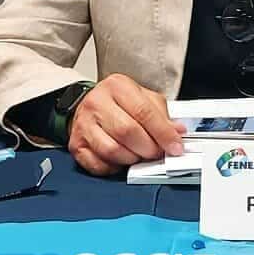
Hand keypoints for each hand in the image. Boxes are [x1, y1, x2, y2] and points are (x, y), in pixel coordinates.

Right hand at [67, 74, 185, 175]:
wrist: (88, 105)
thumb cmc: (118, 103)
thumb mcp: (143, 98)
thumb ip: (161, 114)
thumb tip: (178, 132)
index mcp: (118, 86)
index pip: (144, 112)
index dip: (163, 133)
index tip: (175, 147)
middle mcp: (97, 102)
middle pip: (127, 132)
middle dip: (148, 148)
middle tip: (157, 153)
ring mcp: (83, 124)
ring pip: (113, 150)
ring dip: (132, 159)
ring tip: (139, 155)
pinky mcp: (75, 144)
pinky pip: (98, 165)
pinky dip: (114, 168)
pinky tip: (121, 160)